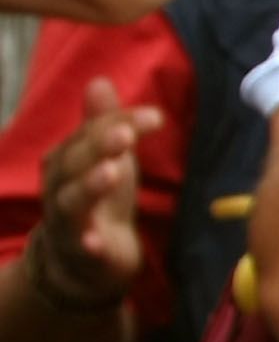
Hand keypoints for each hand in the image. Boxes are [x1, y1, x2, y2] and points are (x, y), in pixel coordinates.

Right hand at [32, 78, 157, 312]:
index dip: (119, 122)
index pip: (90, 134)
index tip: (155, 116)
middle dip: (98, 147)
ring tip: (110, 173)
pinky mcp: (80, 253)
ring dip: (89, 187)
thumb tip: (99, 81)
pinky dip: (87, 243)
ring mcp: (67, 221)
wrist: (86, 261)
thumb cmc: (99, 200)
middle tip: (125, 135)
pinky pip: (80, 247)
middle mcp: (60, 187)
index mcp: (67, 160)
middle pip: (75, 163)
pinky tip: (96, 241)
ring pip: (71, 202)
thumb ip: (103, 123)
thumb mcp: (105, 158)